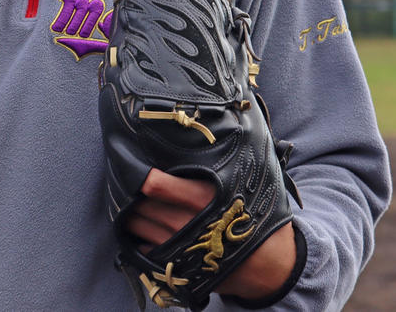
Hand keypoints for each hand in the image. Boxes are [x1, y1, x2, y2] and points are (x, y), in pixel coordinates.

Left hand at [126, 168, 297, 300]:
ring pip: (137, 226)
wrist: (269, 264)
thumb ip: (219, 160)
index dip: (138, 173)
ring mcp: (177, 247)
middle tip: (126, 179)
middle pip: (140, 204)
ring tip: (130, 200)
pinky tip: (142, 226)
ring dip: (131, 213)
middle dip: (130, 192)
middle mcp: (185, 222)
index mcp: (201, 197)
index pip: (153, 184)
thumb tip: (201, 130)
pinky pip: (144, 249)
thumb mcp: (242, 182)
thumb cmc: (253, 214)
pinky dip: (139, 237)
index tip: (132, 163)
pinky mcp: (175, 265)